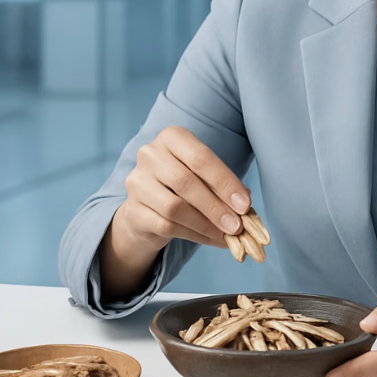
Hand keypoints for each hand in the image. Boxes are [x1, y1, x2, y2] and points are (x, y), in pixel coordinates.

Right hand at [117, 125, 250, 252]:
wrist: (147, 206)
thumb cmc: (185, 185)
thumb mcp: (205, 176)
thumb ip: (223, 185)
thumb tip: (245, 202)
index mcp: (172, 137)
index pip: (201, 158)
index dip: (225, 183)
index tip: (245, 205)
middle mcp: (150, 154)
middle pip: (186, 182)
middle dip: (216, 207)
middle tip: (237, 225)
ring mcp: (137, 182)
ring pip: (175, 207)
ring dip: (205, 224)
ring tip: (226, 234)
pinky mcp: (131, 210)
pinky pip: (166, 226)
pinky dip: (194, 235)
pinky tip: (211, 239)